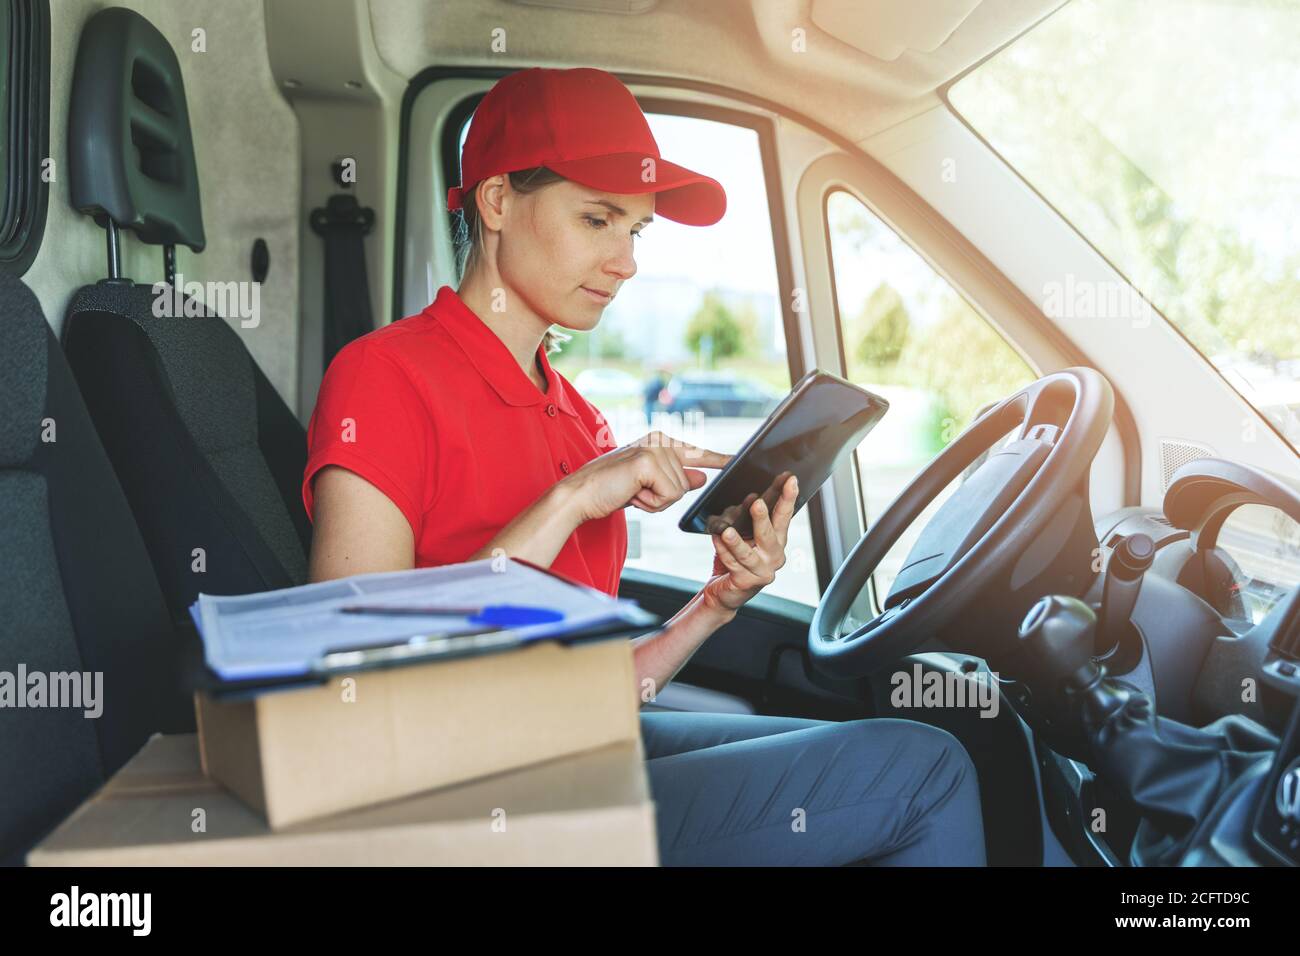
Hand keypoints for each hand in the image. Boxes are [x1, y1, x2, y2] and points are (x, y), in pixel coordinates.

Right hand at [560, 430, 731, 522]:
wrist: (580, 495)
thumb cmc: (610, 490)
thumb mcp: (649, 487)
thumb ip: (676, 481)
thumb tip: (702, 478)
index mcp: (659, 442)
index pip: (696, 453)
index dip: (718, 459)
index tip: (737, 459)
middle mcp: (659, 440)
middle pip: (687, 483)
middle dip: (662, 498)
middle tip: (635, 492)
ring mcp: (655, 448)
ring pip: (679, 491)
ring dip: (655, 501)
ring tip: (632, 491)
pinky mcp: (649, 460)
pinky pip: (670, 495)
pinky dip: (651, 503)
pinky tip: (632, 493)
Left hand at [703, 473, 797, 614]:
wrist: (726, 591)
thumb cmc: (736, 559)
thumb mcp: (743, 535)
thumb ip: (746, 518)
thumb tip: (749, 499)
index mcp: (777, 540)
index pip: (784, 516)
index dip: (788, 498)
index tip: (790, 480)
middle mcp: (774, 556)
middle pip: (770, 535)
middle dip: (762, 519)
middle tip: (757, 503)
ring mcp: (762, 571)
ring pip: (748, 554)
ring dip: (737, 542)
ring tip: (727, 531)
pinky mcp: (747, 582)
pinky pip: (733, 564)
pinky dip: (723, 551)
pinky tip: (716, 540)